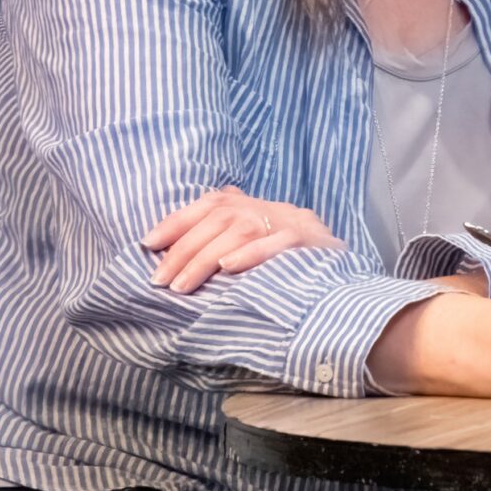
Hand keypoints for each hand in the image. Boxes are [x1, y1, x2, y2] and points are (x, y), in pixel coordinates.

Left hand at [144, 186, 341, 293]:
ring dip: (206, 257)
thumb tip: (171, 244)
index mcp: (251, 204)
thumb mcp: (253, 239)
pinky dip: (252, 253)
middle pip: (219, 218)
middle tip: (160, 280)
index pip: (208, 204)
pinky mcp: (311, 239)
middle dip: (184, 249)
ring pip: (241, 229)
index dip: (176, 221)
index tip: (147, 244)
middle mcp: (268, 207)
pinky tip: (229, 267)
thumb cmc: (288, 257)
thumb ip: (222, 234)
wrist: (343, 265)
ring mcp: (291, 220)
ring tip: (182, 285)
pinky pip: (278, 242)